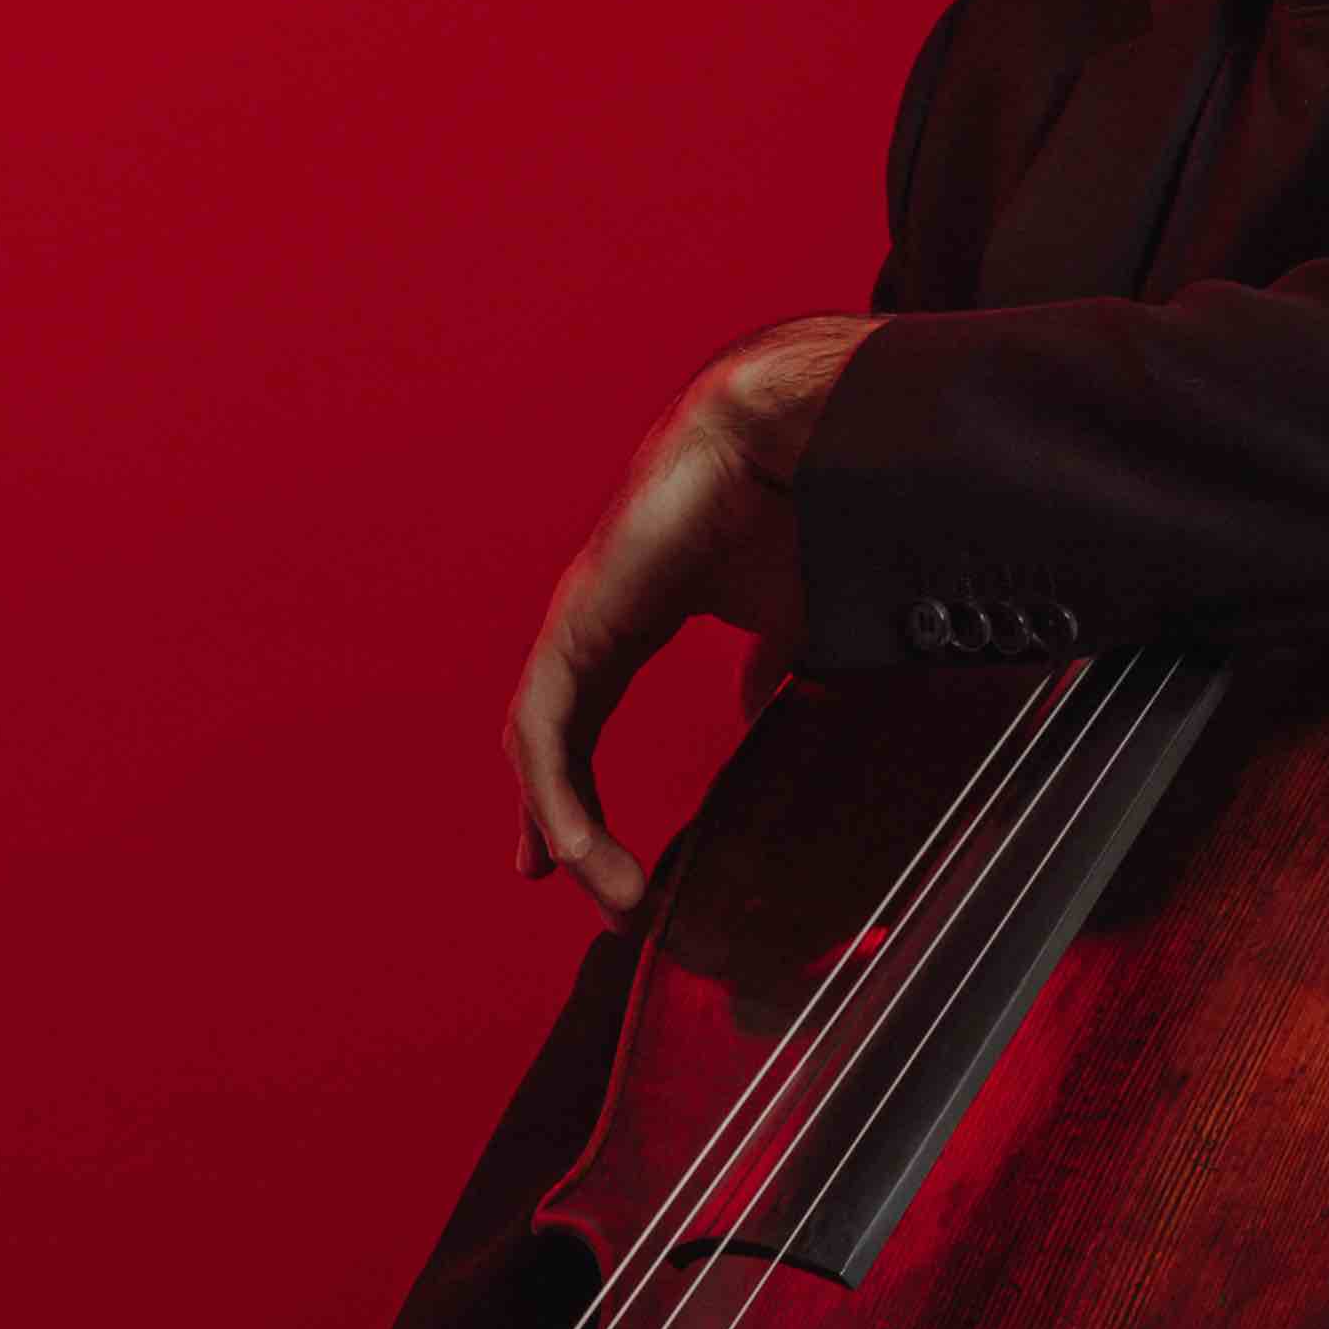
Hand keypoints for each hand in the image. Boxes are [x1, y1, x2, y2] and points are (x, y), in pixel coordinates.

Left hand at [508, 314, 867, 916]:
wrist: (781, 440)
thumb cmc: (788, 509)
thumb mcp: (784, 613)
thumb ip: (766, 665)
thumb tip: (758, 707)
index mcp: (631, 618)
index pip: (585, 713)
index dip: (578, 783)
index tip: (580, 847)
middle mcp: (591, 624)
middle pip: (548, 740)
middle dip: (554, 814)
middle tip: (566, 877)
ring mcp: (577, 625)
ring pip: (540, 748)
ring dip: (563, 826)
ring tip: (604, 889)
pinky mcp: (577, 630)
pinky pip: (548, 735)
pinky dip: (558, 800)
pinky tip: (579, 849)